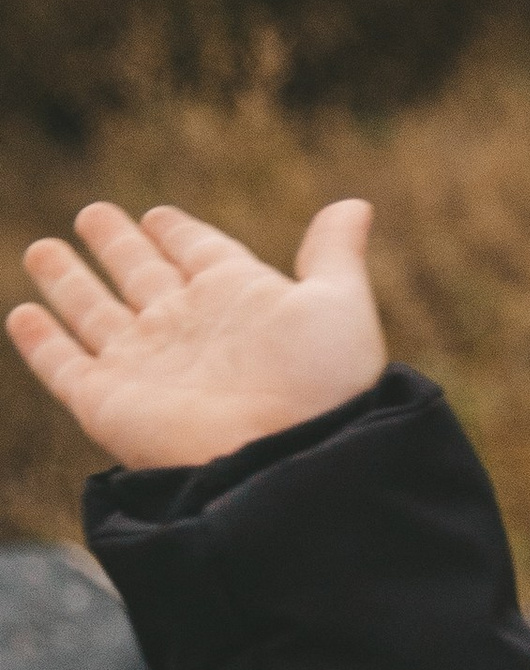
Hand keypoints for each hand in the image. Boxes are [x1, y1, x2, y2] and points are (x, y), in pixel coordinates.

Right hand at [7, 198, 387, 468]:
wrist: (292, 463)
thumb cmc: (321, 385)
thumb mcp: (336, 306)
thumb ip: (334, 255)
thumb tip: (355, 206)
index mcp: (236, 298)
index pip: (198, 253)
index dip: (178, 233)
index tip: (158, 216)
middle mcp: (186, 328)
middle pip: (140, 275)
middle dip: (116, 245)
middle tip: (93, 214)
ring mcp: (144, 364)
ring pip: (94, 313)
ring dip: (68, 281)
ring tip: (42, 248)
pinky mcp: (107, 402)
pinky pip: (63, 364)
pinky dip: (41, 341)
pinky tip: (23, 315)